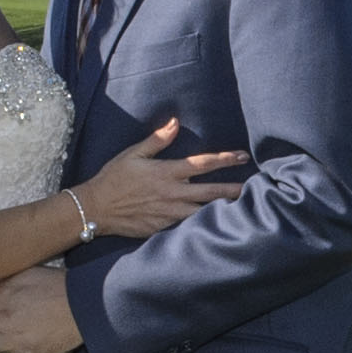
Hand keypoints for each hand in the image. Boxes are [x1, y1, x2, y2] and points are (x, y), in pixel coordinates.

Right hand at [74, 115, 244, 241]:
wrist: (96, 208)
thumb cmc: (114, 178)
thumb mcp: (133, 154)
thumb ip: (157, 140)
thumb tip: (175, 123)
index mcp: (167, 172)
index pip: (203, 164)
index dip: (225, 159)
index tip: (242, 156)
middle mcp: (172, 194)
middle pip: (211, 192)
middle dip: (234, 189)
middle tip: (255, 189)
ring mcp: (169, 214)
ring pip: (204, 214)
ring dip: (224, 211)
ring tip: (243, 210)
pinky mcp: (163, 229)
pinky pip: (189, 229)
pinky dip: (204, 227)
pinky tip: (218, 228)